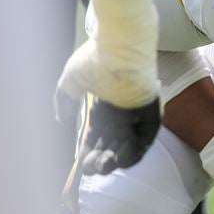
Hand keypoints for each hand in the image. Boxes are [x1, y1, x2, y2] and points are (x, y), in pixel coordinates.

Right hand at [54, 0, 160, 174]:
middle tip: (93, 170)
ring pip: (129, 141)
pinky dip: (137, 149)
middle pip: (114, 141)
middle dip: (102, 157)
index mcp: (106, 103)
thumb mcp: (71, 81)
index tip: (82, 164)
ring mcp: (138, 110)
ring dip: (118, 157)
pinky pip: (147, 135)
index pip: (98, 133)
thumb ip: (65, 101)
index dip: (90, 150)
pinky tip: (124, 162)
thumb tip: (61, 122)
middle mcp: (122, 109)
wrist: (117, 43)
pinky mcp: (151, 108)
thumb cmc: (94, 57)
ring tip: (106, 168)